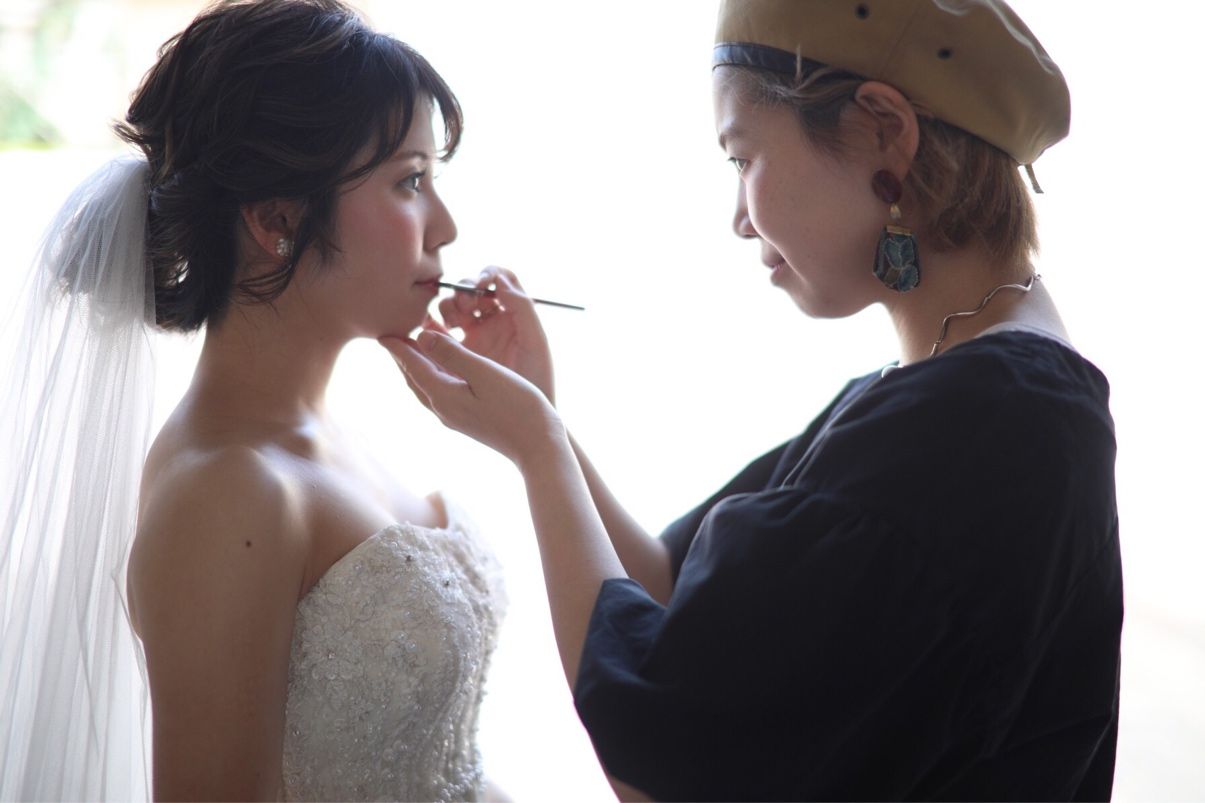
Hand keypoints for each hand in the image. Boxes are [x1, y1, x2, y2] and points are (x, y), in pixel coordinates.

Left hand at [381, 330, 563, 467]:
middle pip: (414, 378)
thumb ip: (452, 354)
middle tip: (394, 337)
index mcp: (443, 395)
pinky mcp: (467, 420)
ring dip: (417, 368)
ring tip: (414, 350)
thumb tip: (421, 337)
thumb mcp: (484, 373)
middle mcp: (443, 408)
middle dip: (403, 357)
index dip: (398, 347)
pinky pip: (440, 394)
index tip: (383, 332)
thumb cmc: (517, 407)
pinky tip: (444, 372)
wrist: (538, 446)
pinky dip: (434, 377)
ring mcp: (455, 417)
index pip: (412, 366)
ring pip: (426, 388)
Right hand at [433, 267, 555, 403]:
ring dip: (448, 308)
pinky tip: (428, 333)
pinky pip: (440, 336)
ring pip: (454, 309)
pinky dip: (431, 330)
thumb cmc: (538, 381)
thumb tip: (498, 278)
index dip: (486, 275)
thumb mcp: (535, 343)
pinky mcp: (458, 356)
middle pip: (470, 291)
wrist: (528, 423)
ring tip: (450, 321)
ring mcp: (474, 337)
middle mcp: (493, 321)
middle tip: (465, 308)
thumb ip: (521, 307)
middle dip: (463, 291)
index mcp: (514, 314)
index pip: (497, 279)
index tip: (481, 284)